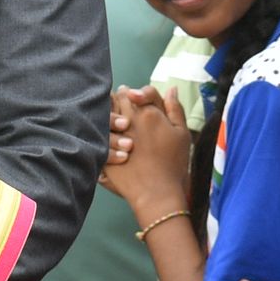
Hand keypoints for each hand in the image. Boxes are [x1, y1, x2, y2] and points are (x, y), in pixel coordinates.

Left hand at [98, 87, 191, 223]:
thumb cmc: (174, 165)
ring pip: (107, 110)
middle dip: (123, 96)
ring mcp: (115, 133)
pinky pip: (97, 129)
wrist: (157, 192)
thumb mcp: (182, 135)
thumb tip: (171, 88)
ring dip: (110, 108)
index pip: (142, 92)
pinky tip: (102, 128)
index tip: (136, 95)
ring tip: (113, 111)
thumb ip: (175, 109)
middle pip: (122, 98)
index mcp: (150, 114)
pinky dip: (99, 125)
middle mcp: (130, 119)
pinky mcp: (105, 148)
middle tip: (123, 97)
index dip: (140, 92)